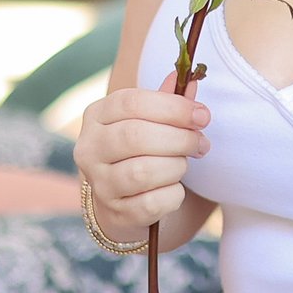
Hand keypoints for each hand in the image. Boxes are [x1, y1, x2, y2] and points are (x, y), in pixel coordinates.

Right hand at [76, 72, 210, 242]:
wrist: (126, 200)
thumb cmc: (144, 150)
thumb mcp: (152, 120)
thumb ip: (170, 101)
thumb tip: (191, 80)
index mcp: (97, 115)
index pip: (132, 102)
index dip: (173, 107)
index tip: (202, 115)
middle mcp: (89, 148)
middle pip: (136, 136)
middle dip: (179, 139)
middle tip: (201, 144)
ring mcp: (99, 183)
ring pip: (143, 171)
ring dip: (176, 167)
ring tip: (183, 165)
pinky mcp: (115, 213)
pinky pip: (153, 203)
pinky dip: (173, 196)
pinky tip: (174, 189)